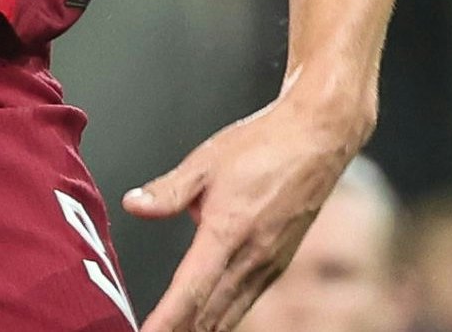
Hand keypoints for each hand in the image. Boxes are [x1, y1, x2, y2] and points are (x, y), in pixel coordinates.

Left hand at [121, 94, 365, 331]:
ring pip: (230, 315)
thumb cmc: (264, 146)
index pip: (190, 291)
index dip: (166, 321)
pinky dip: (224, 318)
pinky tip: (209, 322)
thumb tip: (134, 205)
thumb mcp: (205, 162)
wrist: (317, 139)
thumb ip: (168, 191)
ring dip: (202, 330)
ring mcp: (268, 265)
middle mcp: (252, 256)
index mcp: (228, 231)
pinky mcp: (278, 264)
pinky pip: (246, 302)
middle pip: (209, 315)